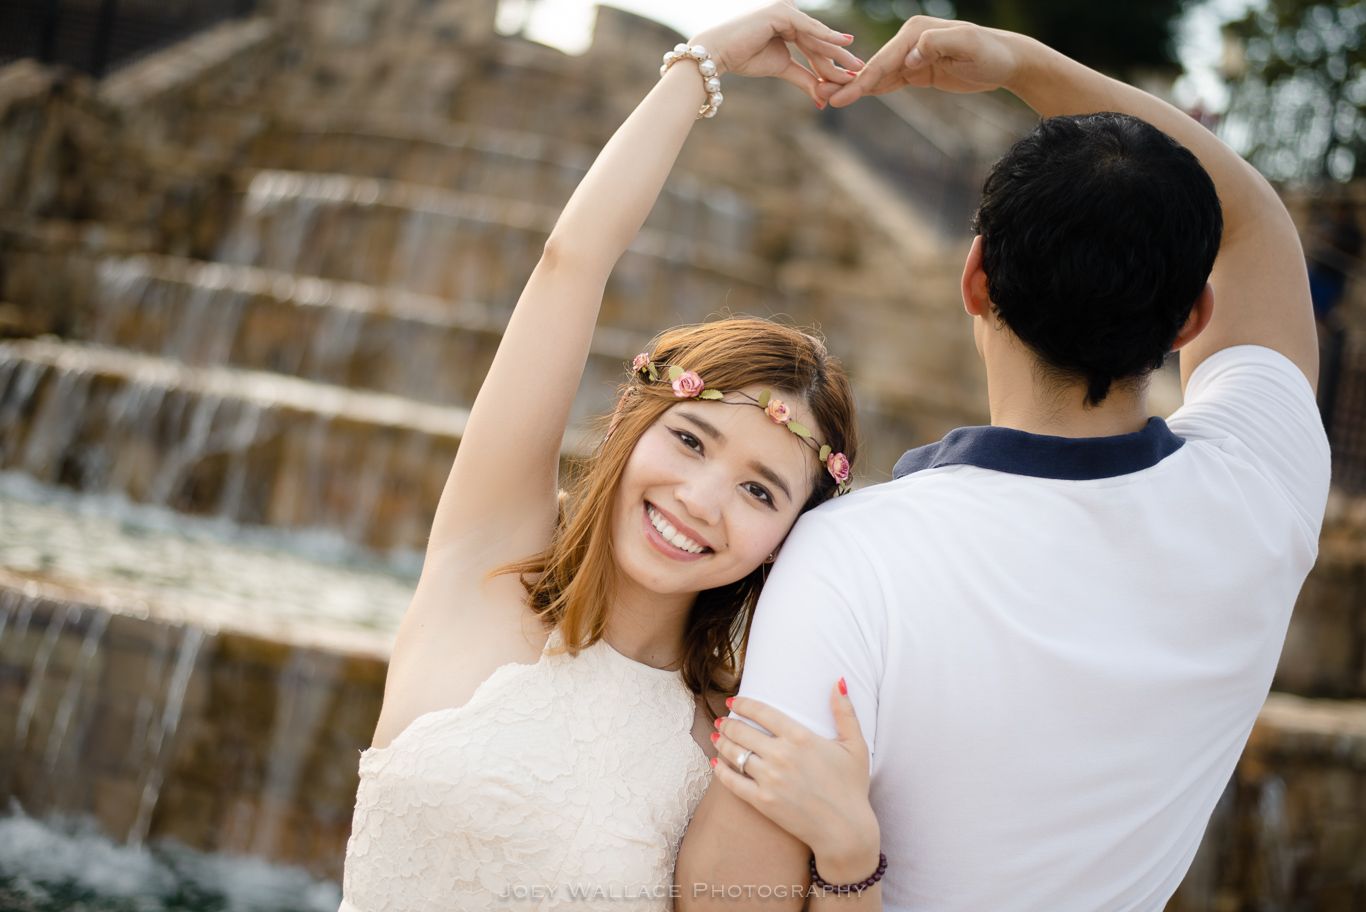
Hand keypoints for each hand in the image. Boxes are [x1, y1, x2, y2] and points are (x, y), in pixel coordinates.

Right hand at [688, 1, 863, 105]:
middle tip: (859, 72)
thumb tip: (822, 96)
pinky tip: (843, 43)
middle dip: (838, 59)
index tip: (848, 77)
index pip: (813, 45)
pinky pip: (808, 27)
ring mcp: (785, 10)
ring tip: (855, 66)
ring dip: (836, 52)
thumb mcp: (781, 68)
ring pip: (816, 36)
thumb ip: (803, 77)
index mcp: (787, 25)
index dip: (830, 62)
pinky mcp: (781, 11)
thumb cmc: (742, 58)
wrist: (717, 53)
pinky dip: (825, 36)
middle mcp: (788, 14)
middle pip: (818, 40)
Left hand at [710, 681, 879, 879]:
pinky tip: (715, 763)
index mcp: (801, 737)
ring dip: (721, 742)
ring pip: (734, 754)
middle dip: (728, 723)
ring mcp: (770, 779)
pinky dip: (720, 771)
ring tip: (717, 737)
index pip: (762, 712)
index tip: (734, 702)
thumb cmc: (852, 787)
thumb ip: (845, 712)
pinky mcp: (763, 801)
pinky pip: (732, 782)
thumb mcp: (856, 746)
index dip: (743, 704)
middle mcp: (782, 755)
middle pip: (742, 731)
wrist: (845, 830)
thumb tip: (839, 681)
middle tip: (722, 721)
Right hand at [819, 16, 1024, 106]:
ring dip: (854, 88)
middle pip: (874, 66)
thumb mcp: (968, 43)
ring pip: (877, 75)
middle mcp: (910, 41)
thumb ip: (938, 43)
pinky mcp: (917, 71)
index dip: (862, 78)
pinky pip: (889, 82)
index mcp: (916, 32)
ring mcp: (912, 56)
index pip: (885, 59)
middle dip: (848, 83)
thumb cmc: (989, 52)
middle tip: (822, 97)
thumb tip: (911, 54)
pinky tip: (853, 97)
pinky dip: (871, 90)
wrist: (1006, 62)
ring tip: (829, 100)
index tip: (843, 94)